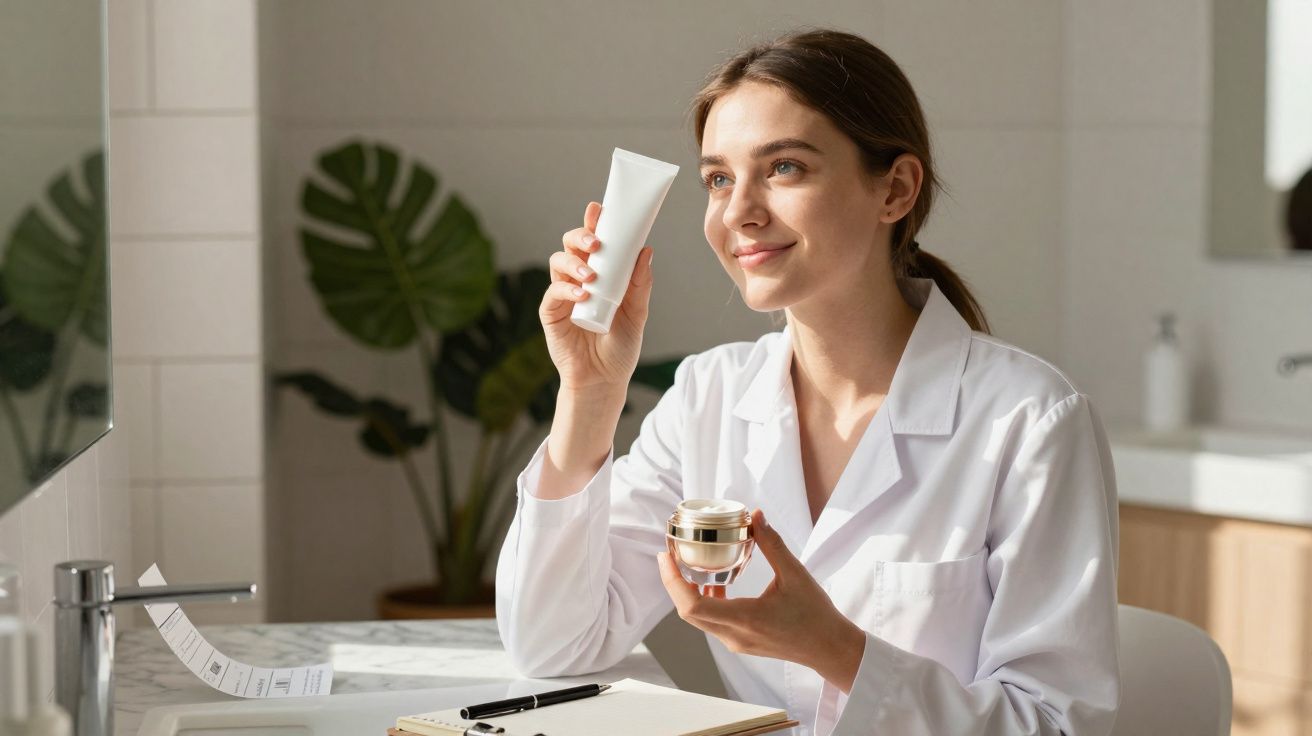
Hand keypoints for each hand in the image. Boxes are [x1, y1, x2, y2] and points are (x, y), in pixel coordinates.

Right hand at [540, 201, 654, 392]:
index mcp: (601, 273)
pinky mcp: (551, 312)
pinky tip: (582, 294)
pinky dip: (567, 288)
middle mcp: (579, 277)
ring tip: (591, 276)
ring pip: (558, 261)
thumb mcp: (638, 314)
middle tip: (596, 242)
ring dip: (574, 263)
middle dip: (581, 235)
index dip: (595, 222)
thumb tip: (646, 251)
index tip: (599, 209)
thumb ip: (640, 284)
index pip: (595, 242)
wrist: (603, 379)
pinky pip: (553, 291)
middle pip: (571, 244)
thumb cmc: (620, 347)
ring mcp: (563, 293)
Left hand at [656, 509, 866, 692]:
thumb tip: (756, 516)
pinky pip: (713, 623)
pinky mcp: (741, 643)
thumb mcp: (795, 574)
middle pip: (688, 613)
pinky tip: (716, 584)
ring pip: (700, 619)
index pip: (692, 606)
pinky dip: (706, 603)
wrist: (829, 648)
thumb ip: (773, 544)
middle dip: (674, 584)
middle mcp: (735, 635)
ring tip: (690, 567)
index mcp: (745, 618)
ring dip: (689, 594)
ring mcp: (737, 642)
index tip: (665, 558)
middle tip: (670, 557)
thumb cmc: (816, 615)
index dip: (672, 582)